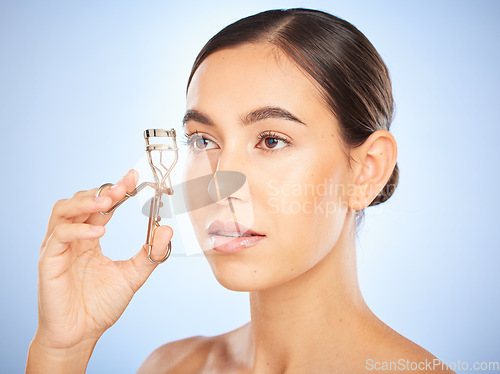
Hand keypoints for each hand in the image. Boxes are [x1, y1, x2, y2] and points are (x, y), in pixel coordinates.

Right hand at [33, 169, 172, 350]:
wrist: (80, 334)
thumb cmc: (100, 305)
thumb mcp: (132, 275)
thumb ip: (150, 254)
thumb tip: (167, 229)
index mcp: (89, 237)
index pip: (101, 206)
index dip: (116, 189)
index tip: (133, 177)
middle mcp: (73, 237)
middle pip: (81, 201)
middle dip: (103, 191)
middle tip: (124, 186)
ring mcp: (59, 247)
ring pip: (64, 210)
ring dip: (86, 201)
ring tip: (109, 202)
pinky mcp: (49, 260)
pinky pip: (60, 235)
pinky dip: (79, 229)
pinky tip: (99, 231)